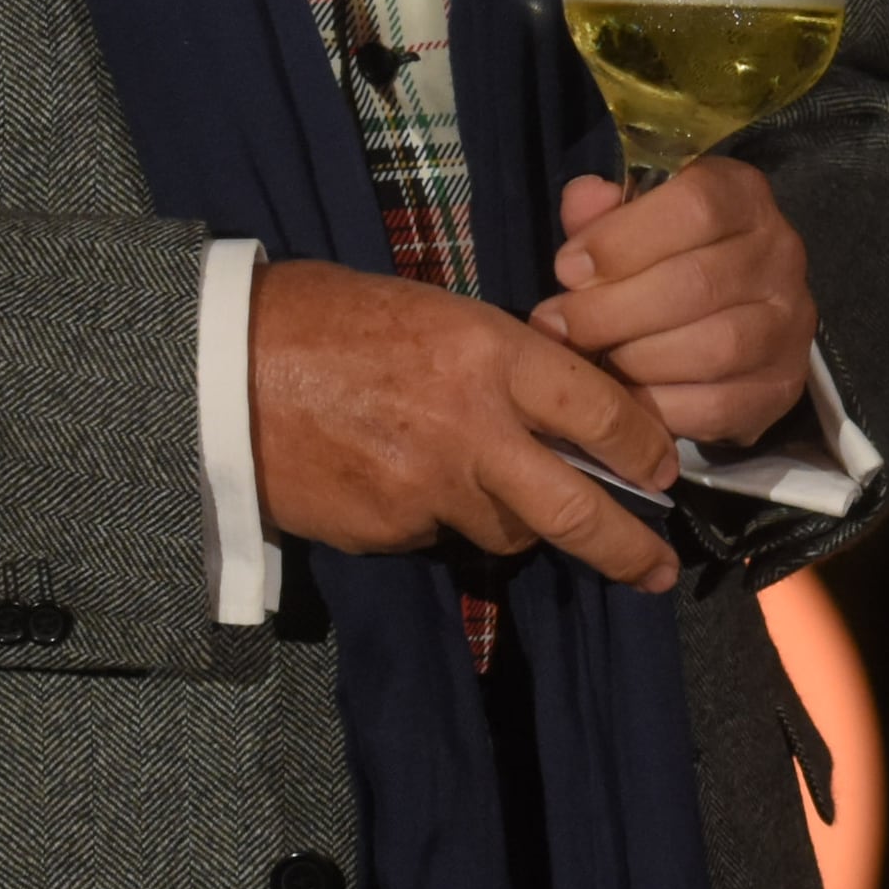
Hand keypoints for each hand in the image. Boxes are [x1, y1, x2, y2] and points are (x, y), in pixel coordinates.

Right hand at [249, 257, 680, 591]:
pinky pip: (437, 534)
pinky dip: (438, 516)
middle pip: (573, 509)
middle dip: (627, 549)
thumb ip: (508, 365)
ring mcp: (426, 488)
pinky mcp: (385, 529)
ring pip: (505, 529)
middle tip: (660, 573)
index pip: (602, 412)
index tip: (664, 472)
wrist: (225, 367)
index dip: (645, 449)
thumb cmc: (337, 320)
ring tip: (472, 474)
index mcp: (492, 355)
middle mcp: (471, 429)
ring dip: (511, 516)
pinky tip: (401, 476)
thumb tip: (567, 413)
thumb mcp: (441, 315)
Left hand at [540, 155, 817, 448]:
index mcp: (744, 198)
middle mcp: (780, 254)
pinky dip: (659, 405)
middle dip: (611, 310)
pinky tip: (624, 396)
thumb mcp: (631, 224)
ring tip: (591, 361)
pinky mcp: (782, 385)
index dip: (623, 239)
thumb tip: (584, 200)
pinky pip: (718, 404)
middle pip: (698, 281)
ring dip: (634, 360)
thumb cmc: (663, 262)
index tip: (567, 268)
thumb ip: (602, 213)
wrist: (727, 321)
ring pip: (713, 347)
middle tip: (560, 326)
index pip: (697, 205)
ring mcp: (790, 323)